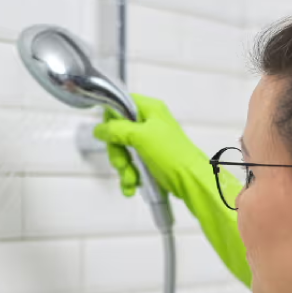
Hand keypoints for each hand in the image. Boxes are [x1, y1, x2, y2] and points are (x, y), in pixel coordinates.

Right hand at [93, 94, 209, 199]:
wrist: (193, 182)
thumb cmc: (172, 155)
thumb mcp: (141, 137)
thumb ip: (116, 130)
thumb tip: (98, 129)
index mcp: (150, 110)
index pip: (121, 104)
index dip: (111, 120)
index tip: (109, 136)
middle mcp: (150, 123)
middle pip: (118, 133)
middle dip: (117, 153)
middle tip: (122, 164)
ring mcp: (150, 143)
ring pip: (124, 152)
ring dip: (124, 169)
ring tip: (131, 181)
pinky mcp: (152, 161)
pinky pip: (133, 166)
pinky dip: (130, 177)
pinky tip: (131, 188)